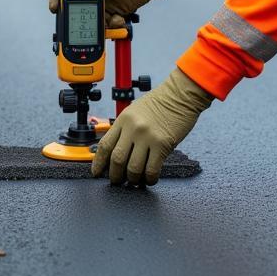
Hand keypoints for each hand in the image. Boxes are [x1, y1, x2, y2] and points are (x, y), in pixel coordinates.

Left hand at [91, 67, 212, 184]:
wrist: (180, 94)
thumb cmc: (159, 102)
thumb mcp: (134, 111)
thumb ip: (124, 129)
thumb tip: (115, 151)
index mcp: (123, 119)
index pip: (105, 145)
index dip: (98, 163)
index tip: (96, 172)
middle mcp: (132, 128)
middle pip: (116, 159)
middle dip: (114, 175)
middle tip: (117, 181)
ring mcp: (147, 136)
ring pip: (133, 167)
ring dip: (132, 179)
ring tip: (134, 181)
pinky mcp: (162, 144)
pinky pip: (152, 169)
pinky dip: (149, 179)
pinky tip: (149, 179)